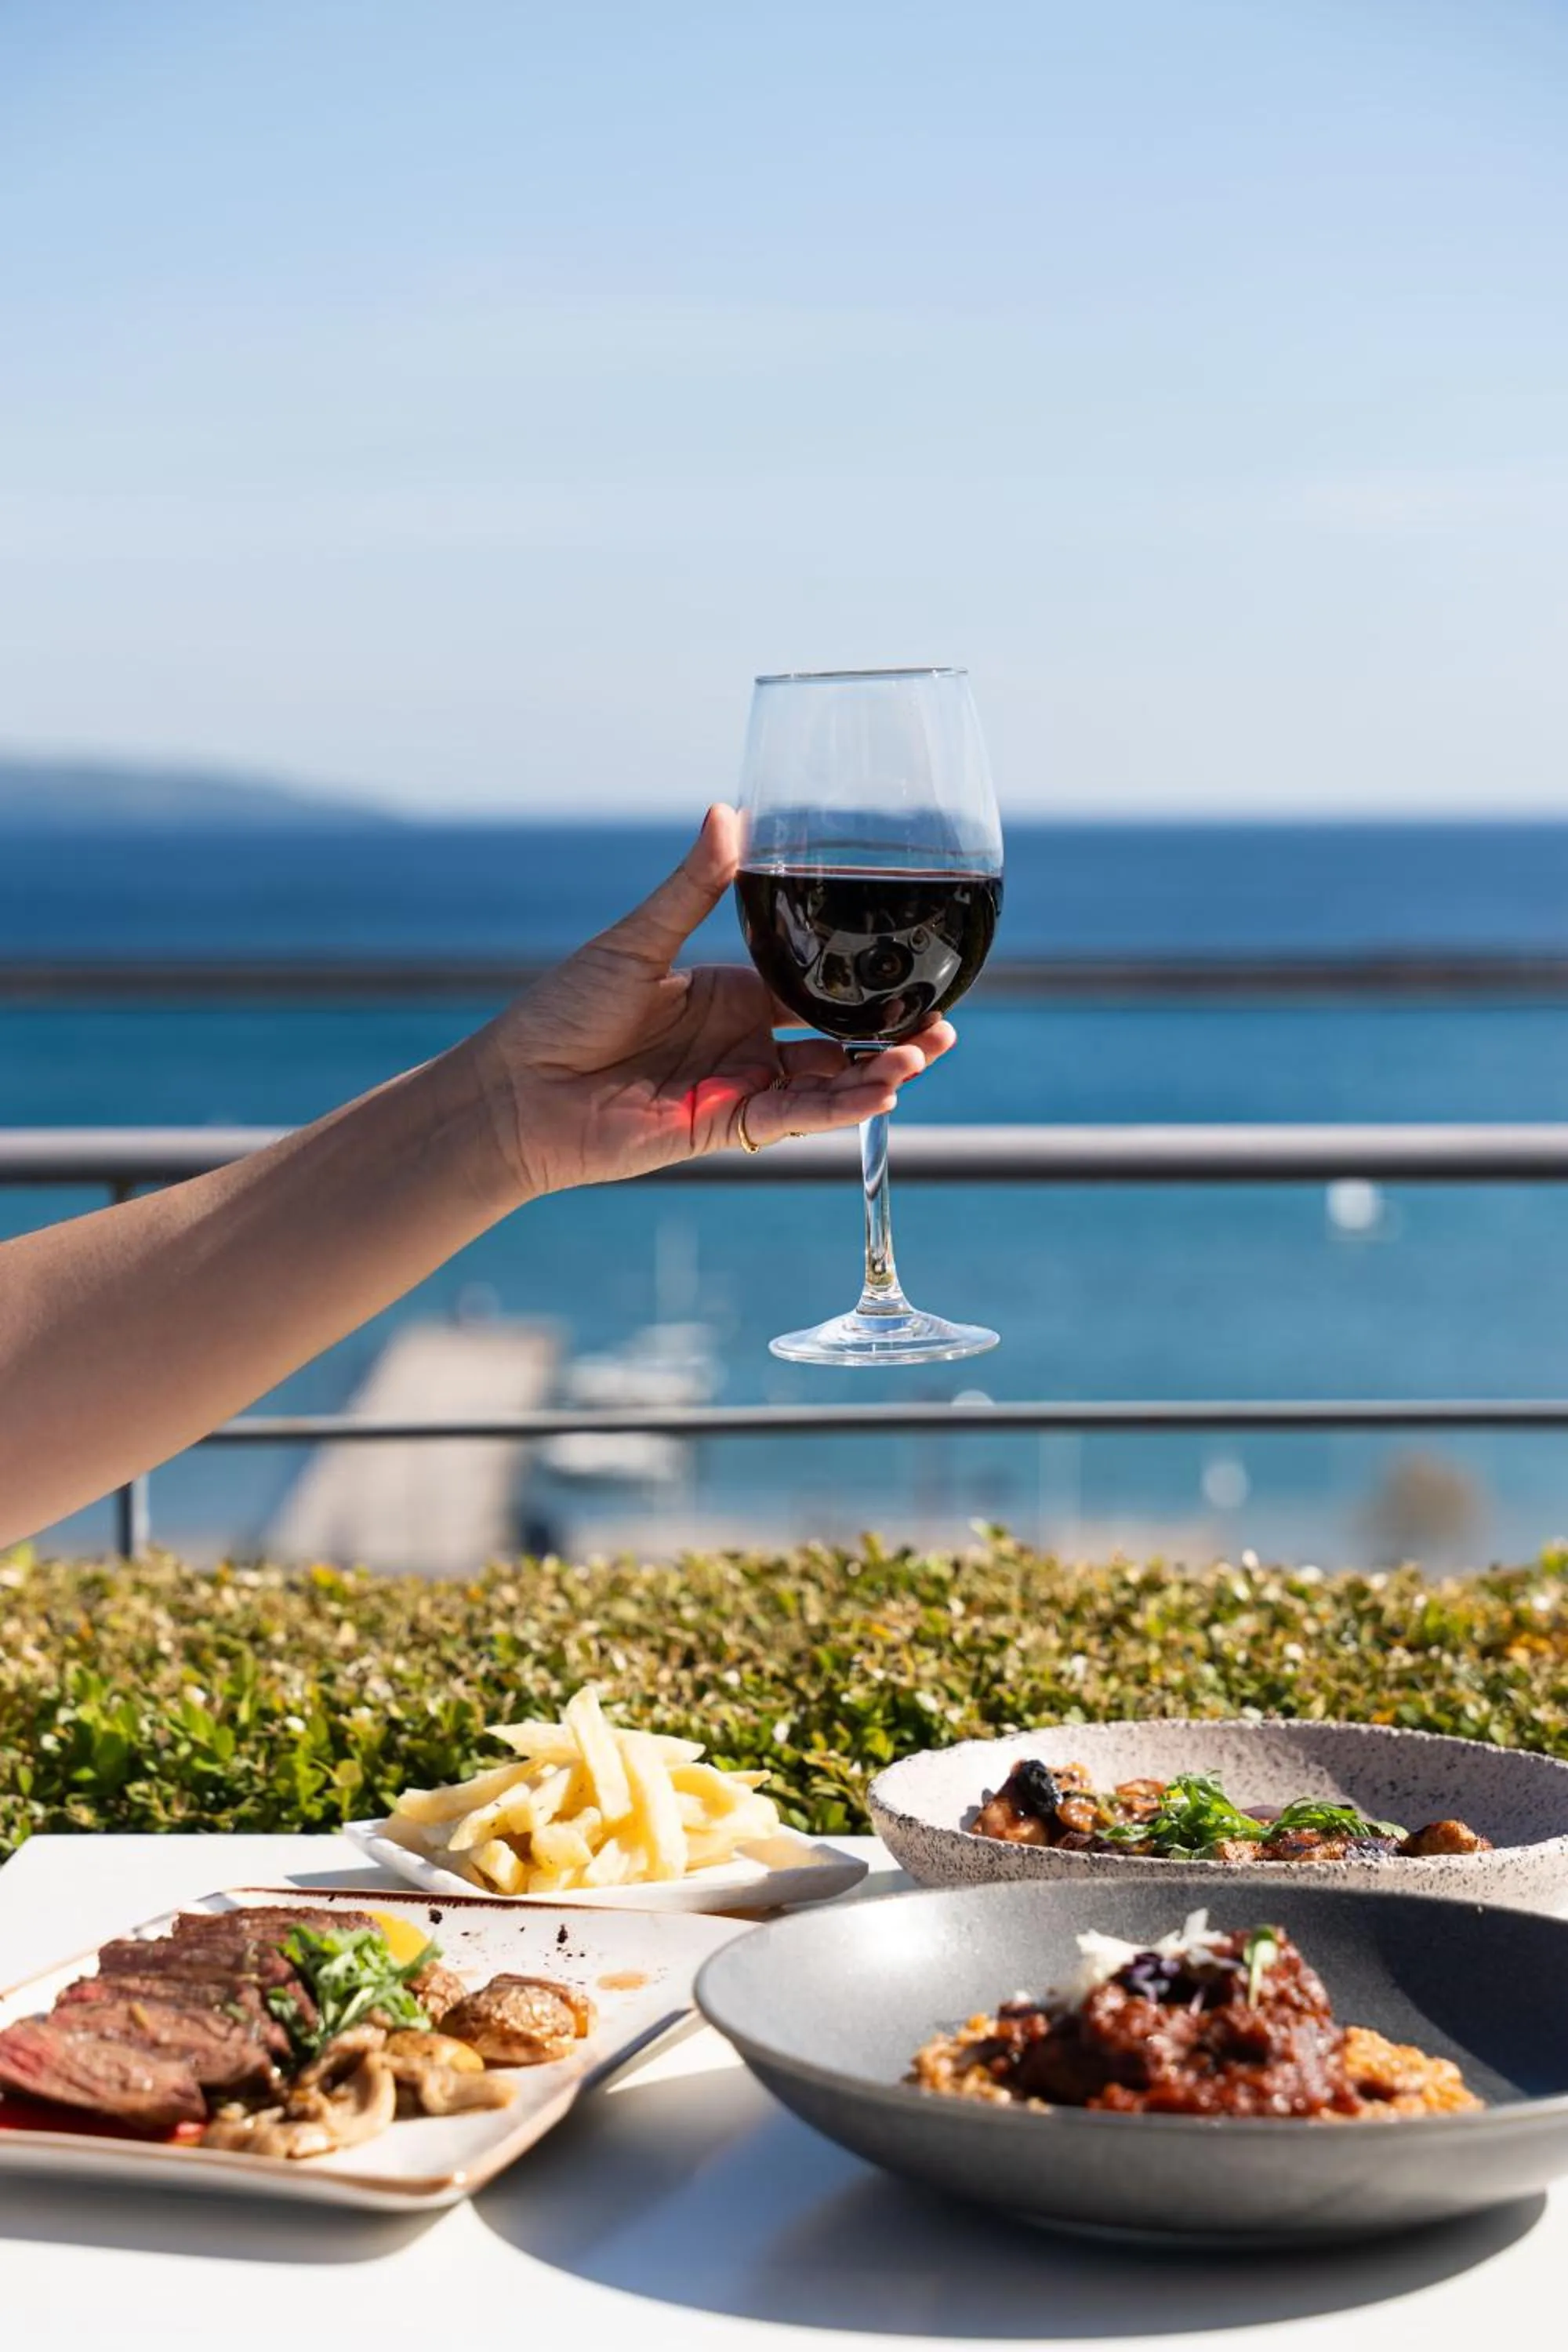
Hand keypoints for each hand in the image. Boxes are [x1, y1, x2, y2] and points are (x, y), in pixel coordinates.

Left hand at [477, 805, 956, 1196]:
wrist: (515, 1091)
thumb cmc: (562, 1012)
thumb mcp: (638, 941)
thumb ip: (693, 889)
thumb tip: (729, 812)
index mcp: (729, 992)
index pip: (812, 984)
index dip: (860, 981)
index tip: (911, 967)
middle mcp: (742, 1041)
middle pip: (835, 1040)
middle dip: (890, 1035)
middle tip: (942, 1023)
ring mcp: (736, 1087)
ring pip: (826, 1084)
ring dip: (876, 1073)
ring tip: (921, 1055)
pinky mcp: (721, 1127)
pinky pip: (791, 1119)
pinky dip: (835, 1109)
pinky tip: (877, 1093)